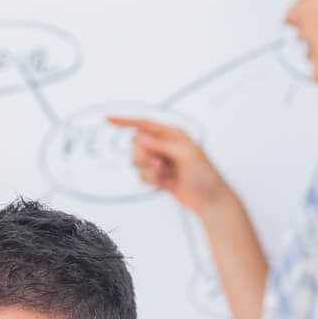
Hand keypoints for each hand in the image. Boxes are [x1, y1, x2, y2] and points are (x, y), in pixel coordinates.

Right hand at [107, 115, 231, 215]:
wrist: (209, 199)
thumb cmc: (205, 175)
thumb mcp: (187, 154)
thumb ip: (163, 144)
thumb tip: (143, 138)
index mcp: (172, 134)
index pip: (144, 123)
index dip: (125, 121)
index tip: (108, 119)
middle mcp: (164, 145)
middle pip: (137, 144)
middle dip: (144, 156)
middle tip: (161, 164)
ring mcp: (160, 161)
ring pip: (137, 161)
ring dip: (150, 171)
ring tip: (167, 175)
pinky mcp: (158, 176)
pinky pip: (142, 176)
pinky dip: (152, 181)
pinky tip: (166, 182)